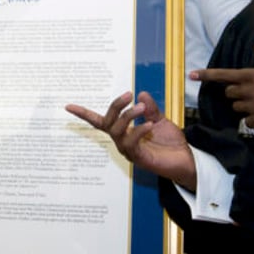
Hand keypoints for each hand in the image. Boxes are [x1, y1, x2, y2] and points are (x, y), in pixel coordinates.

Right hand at [65, 91, 196, 190]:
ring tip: (141, 108)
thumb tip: (141, 94)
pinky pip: (131, 143)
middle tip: (128, 94)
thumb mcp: (159, 120)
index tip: (68, 106)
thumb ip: (150, 108)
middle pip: (108, 122)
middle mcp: (123, 141)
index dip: (84, 114)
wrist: (185, 160)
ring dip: (128, 117)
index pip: (101, 121)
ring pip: (117, 132)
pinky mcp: (138, 159)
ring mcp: (129, 151)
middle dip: (115, 106)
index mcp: (125, 131)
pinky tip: (149, 124)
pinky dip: (138, 131)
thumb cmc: (170, 143)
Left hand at [191, 43, 253, 131]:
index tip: (192, 74)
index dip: (206, 74)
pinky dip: (253, 120)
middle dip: (235, 92)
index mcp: (251, 75)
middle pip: (229, 93)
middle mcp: (248, 91)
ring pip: (236, 108)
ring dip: (243, 106)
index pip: (223, 74)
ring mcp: (252, 107)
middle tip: (249, 91)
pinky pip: (247, 121)